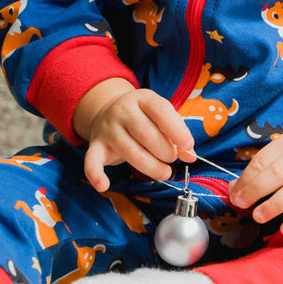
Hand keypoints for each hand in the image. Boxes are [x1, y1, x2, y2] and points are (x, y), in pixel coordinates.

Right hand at [82, 87, 196, 193]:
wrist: (109, 110)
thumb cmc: (144, 117)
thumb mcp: (162, 116)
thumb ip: (177, 132)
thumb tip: (190, 155)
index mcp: (143, 98)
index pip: (161, 111)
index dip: (177, 131)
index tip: (188, 148)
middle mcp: (123, 110)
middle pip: (147, 134)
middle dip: (165, 152)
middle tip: (172, 159)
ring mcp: (108, 128)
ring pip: (130, 152)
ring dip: (151, 167)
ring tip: (164, 172)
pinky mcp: (96, 145)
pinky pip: (92, 161)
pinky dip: (95, 175)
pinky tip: (104, 186)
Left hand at [228, 132, 282, 236]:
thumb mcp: (277, 157)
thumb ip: (256, 172)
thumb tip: (233, 190)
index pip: (261, 162)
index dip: (245, 180)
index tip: (234, 195)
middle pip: (277, 174)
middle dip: (255, 190)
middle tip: (240, 204)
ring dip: (273, 205)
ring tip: (258, 216)